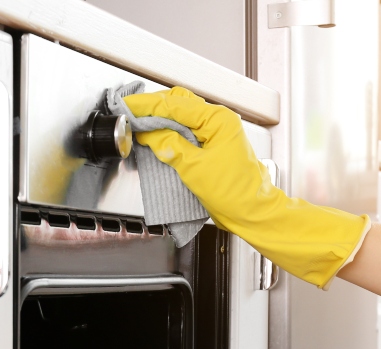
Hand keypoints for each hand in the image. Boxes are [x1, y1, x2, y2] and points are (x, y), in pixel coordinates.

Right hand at [123, 87, 369, 288]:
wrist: (251, 212)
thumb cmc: (236, 193)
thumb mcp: (195, 169)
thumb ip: (170, 147)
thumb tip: (149, 134)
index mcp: (218, 120)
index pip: (176, 105)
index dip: (148, 106)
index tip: (129, 108)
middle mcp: (218, 121)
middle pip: (178, 104)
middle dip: (152, 108)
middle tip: (129, 114)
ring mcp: (214, 132)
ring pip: (180, 116)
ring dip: (158, 120)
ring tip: (138, 125)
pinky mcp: (209, 145)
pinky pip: (184, 131)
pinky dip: (167, 132)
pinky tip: (154, 138)